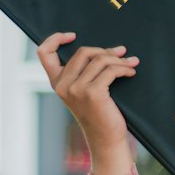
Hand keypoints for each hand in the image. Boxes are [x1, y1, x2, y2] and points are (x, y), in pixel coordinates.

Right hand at [37, 32, 136, 174]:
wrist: (106, 139)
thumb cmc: (99, 114)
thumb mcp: (84, 92)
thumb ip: (83, 73)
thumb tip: (107, 50)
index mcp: (56, 82)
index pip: (43, 53)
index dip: (55, 38)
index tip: (73, 35)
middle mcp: (62, 85)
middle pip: (83, 52)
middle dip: (105, 51)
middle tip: (122, 53)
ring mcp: (76, 89)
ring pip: (100, 59)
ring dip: (119, 59)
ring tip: (130, 63)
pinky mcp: (92, 93)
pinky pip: (111, 70)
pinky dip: (124, 68)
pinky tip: (131, 72)